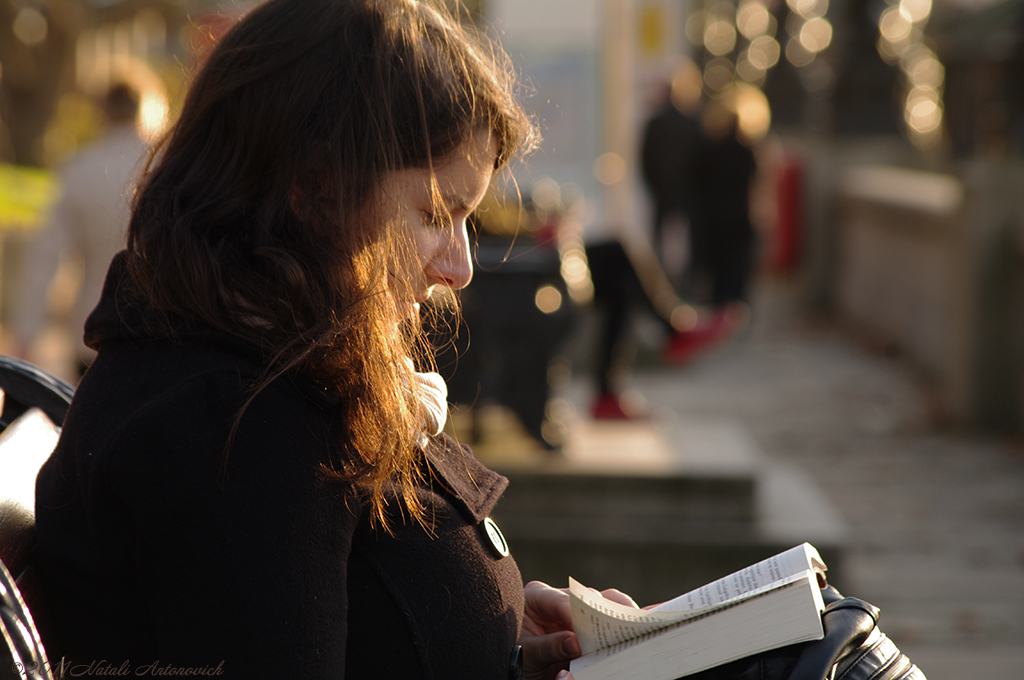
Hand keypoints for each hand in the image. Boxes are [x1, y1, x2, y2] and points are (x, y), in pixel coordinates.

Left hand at [520, 581, 639, 679]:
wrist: (516, 664)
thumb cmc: (514, 655)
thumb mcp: (525, 654)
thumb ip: (546, 647)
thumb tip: (574, 642)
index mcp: (538, 596)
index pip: (560, 600)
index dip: (575, 614)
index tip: (583, 633)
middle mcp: (560, 597)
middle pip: (588, 598)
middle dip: (604, 614)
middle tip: (622, 627)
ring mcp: (577, 608)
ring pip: (605, 603)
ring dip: (621, 617)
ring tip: (637, 627)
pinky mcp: (590, 622)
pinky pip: (612, 614)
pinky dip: (627, 619)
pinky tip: (646, 618)